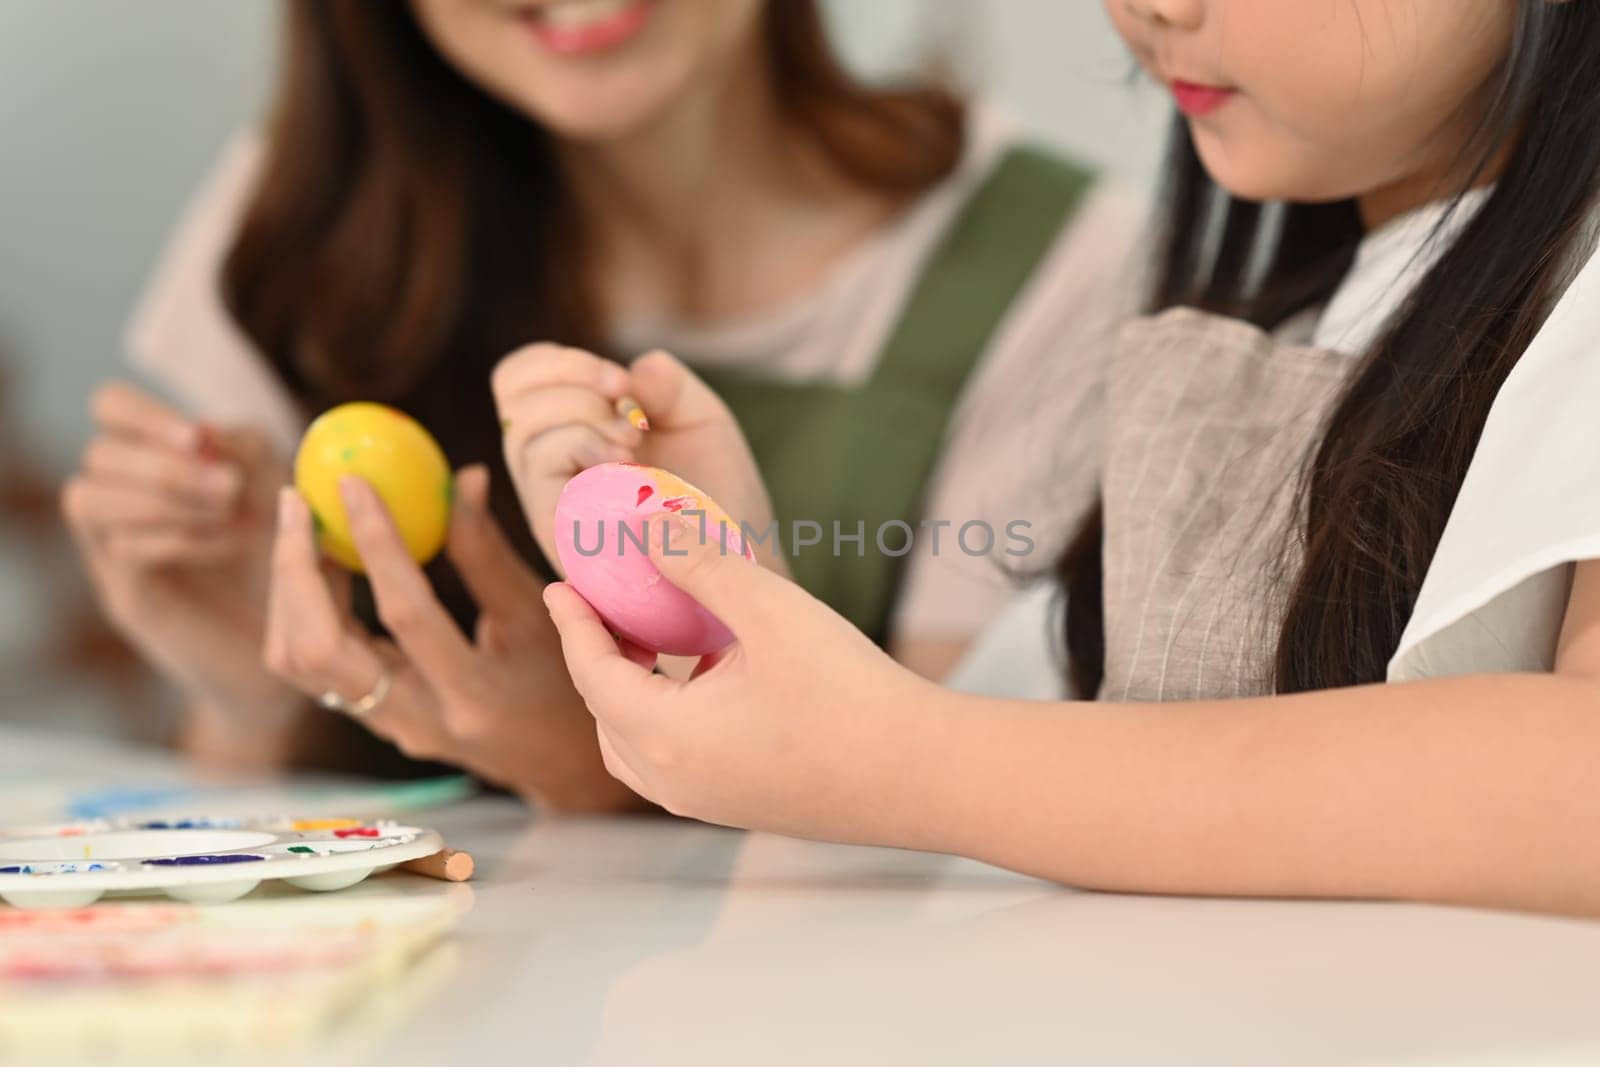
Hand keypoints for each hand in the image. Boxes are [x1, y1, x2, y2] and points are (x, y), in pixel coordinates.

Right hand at [62, 382, 300, 759]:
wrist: (299, 651)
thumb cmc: (294, 560)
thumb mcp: (283, 491)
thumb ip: (250, 453)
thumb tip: (211, 432)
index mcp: (158, 461)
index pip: (111, 407)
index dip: (145, 415)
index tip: (199, 438)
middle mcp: (123, 501)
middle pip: (98, 455)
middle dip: (166, 466)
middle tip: (230, 487)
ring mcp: (114, 551)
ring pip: (89, 498)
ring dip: (164, 498)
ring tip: (232, 515)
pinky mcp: (127, 595)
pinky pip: (120, 550)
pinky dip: (175, 538)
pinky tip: (229, 545)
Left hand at [263, 464, 640, 810]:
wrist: (558, 765)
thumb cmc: (563, 686)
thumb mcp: (536, 617)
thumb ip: (488, 552)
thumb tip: (460, 477)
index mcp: (472, 695)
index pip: (406, 613)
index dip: (376, 542)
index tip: (354, 482)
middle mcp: (417, 719)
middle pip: (316, 649)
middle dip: (294, 568)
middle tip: (297, 500)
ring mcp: (388, 728)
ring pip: (299, 662)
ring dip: (291, 588)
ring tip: (308, 527)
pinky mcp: (372, 721)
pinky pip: (313, 666)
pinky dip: (305, 609)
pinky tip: (324, 565)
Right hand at [492, 345, 780, 572]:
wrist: (744, 556)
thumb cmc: (718, 492)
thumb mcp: (700, 419)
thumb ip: (668, 384)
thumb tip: (634, 371)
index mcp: (571, 429)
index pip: (520, 379)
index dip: (556, 363)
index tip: (620, 381)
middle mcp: (550, 465)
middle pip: (512, 395)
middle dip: (571, 379)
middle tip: (627, 403)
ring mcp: (552, 500)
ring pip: (522, 432)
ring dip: (580, 415)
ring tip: (632, 441)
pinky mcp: (560, 531)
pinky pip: (540, 471)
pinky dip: (580, 445)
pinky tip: (627, 464)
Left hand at [542, 512, 941, 841]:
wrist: (927, 775)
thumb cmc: (850, 691)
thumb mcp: (768, 609)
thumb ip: (699, 564)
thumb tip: (646, 526)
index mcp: (666, 738)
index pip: (591, 674)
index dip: (573, 624)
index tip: (561, 583)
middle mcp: (677, 784)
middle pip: (607, 716)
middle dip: (600, 659)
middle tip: (612, 605)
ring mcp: (712, 804)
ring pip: (640, 748)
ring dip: (636, 692)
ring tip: (660, 638)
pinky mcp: (747, 807)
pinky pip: (681, 761)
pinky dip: (672, 716)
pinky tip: (716, 675)